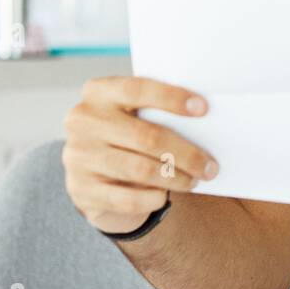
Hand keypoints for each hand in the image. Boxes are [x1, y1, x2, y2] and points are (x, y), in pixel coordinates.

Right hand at [63, 76, 218, 235]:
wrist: (92, 170)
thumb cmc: (127, 134)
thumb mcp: (132, 115)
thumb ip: (156, 114)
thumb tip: (203, 126)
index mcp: (98, 92)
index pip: (137, 89)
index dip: (171, 98)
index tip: (204, 108)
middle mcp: (83, 120)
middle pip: (146, 136)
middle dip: (186, 153)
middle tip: (211, 166)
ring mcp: (78, 155)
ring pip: (139, 169)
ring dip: (174, 178)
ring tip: (195, 180)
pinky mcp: (81, 189)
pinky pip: (126, 198)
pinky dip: (152, 198)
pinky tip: (165, 197)